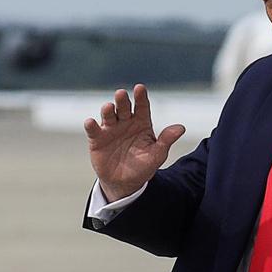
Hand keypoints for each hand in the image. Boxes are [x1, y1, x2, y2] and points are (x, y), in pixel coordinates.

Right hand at [84, 84, 184, 200]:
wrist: (125, 182)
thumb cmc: (143, 166)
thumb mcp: (157, 155)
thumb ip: (166, 140)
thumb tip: (181, 128)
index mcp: (141, 122)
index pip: (142, 106)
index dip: (140, 97)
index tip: (139, 88)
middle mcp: (125, 122)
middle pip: (123, 107)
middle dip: (122, 100)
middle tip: (121, 94)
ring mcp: (110, 129)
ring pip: (108, 115)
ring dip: (107, 110)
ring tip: (108, 108)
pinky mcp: (97, 139)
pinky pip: (93, 130)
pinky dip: (91, 125)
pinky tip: (90, 122)